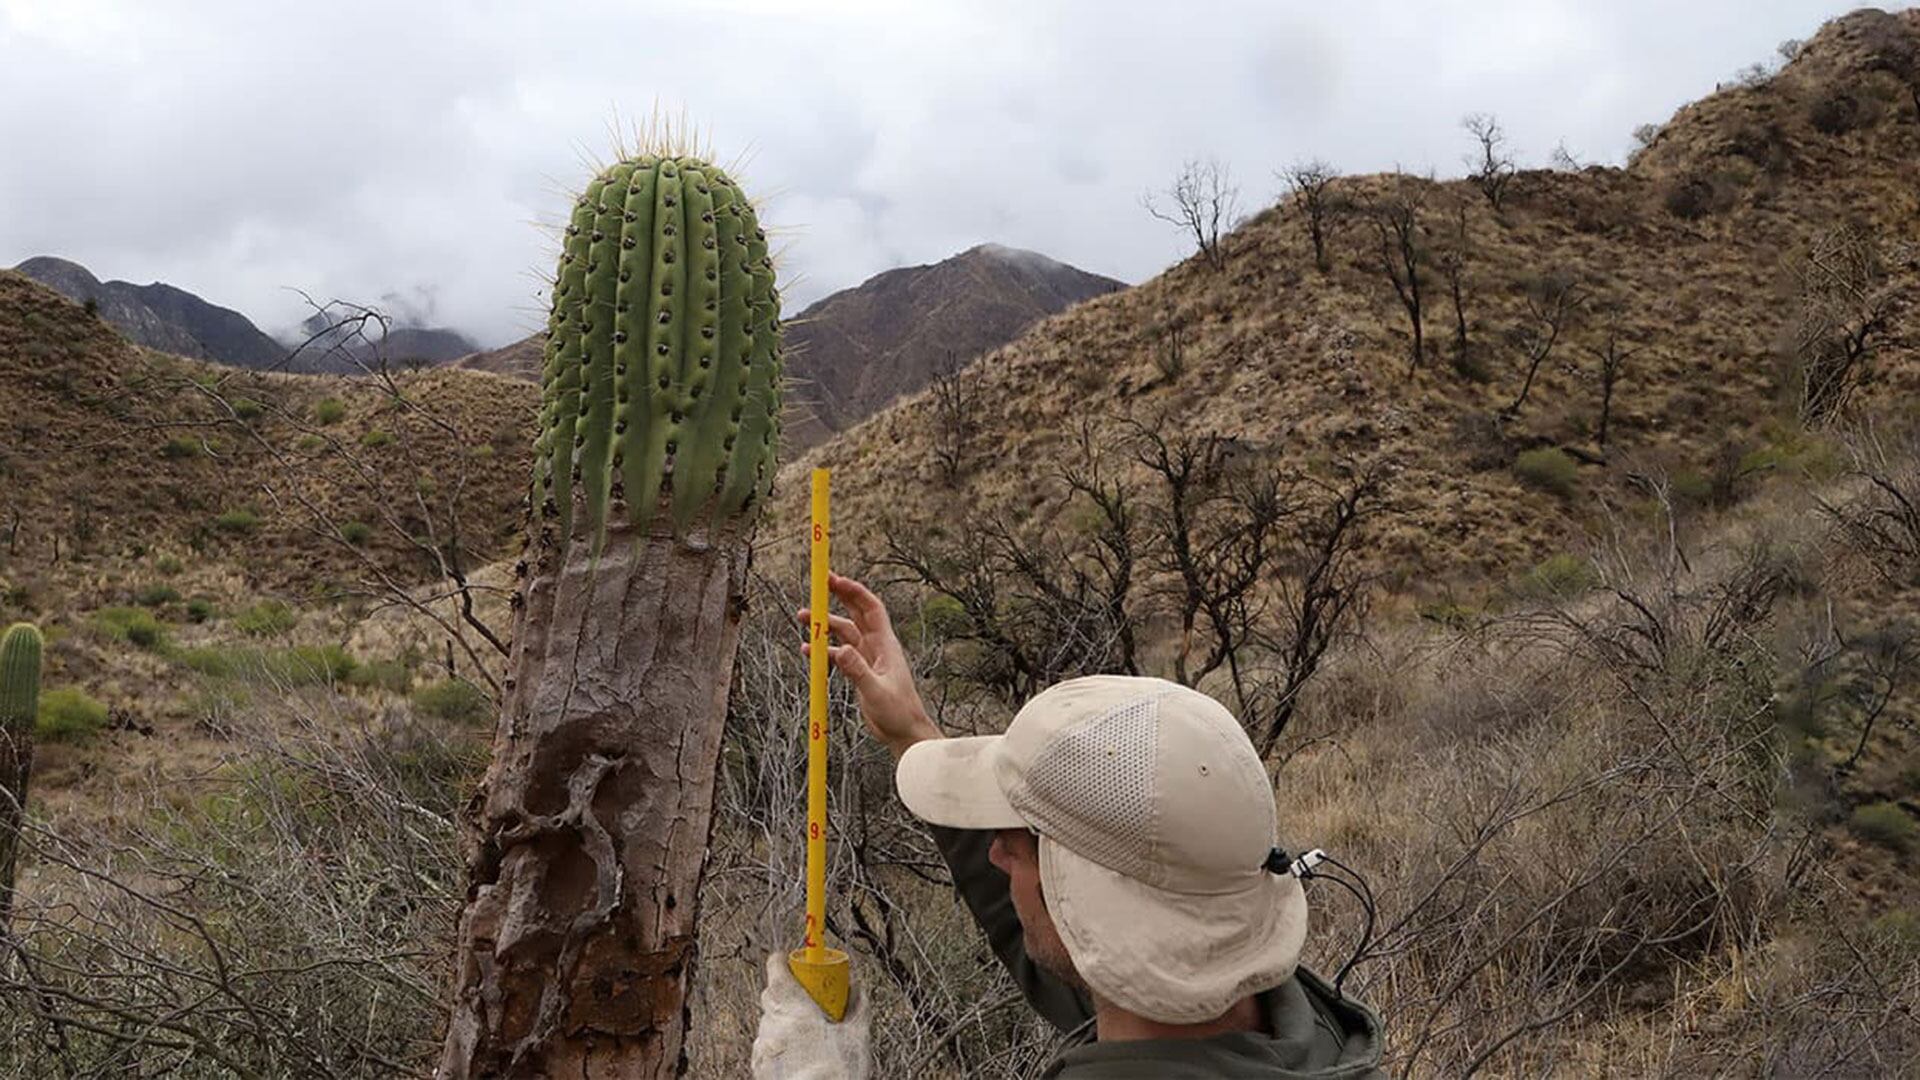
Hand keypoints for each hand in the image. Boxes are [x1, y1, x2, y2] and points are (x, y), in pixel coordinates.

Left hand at [751, 953, 870, 1078]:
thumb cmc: (839, 1074)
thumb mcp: (857, 1036)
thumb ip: (858, 1006)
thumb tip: (858, 985)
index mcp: (795, 1010)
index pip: (776, 970)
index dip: (782, 961)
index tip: (790, 959)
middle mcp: (772, 1025)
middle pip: (770, 994)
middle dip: (785, 991)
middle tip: (805, 996)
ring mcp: (763, 1048)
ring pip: (768, 1021)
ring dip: (782, 1020)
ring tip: (806, 1033)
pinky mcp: (759, 1068)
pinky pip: (766, 1045)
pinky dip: (778, 1043)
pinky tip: (798, 1055)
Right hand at [798, 572, 940, 759]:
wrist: (905, 732)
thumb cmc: (899, 713)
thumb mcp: (876, 692)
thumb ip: (858, 671)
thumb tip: (840, 650)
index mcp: (885, 644)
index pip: (870, 608)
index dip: (853, 591)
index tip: (834, 580)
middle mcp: (877, 646)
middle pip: (856, 613)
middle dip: (838, 597)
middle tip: (818, 585)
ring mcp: (868, 658)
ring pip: (844, 633)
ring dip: (825, 624)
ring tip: (802, 618)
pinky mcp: (860, 671)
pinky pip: (839, 653)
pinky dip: (824, 649)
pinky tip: (809, 651)